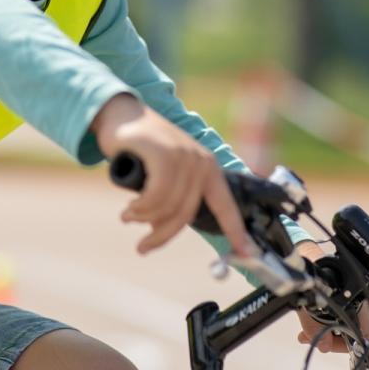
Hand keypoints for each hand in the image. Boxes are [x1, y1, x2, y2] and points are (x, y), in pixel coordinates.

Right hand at [92, 94, 252, 256]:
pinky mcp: (164, 154)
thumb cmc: (141, 149)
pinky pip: (156, 195)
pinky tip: (129, 209)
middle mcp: (201, 162)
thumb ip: (171, 197)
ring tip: (128, 217)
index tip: (247, 255)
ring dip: (144, 219)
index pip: (227, 206)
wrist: (121, 115)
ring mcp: (184, 156)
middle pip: (186, 214)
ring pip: (168, 206)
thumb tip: (162, 230)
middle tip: (142, 248)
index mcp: (208, 169)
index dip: (236, 232)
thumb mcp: (164, 174)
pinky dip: (140, 208)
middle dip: (162, 236)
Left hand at [292, 241, 368, 369]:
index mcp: (366, 303)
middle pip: (359, 341)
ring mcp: (364, 305)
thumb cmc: (312, 277)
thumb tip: (320, 347)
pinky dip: (328, 330)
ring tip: (303, 334)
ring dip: (327, 336)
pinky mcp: (355, 305)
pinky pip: (344, 325)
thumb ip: (314, 328)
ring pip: (348, 334)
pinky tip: (307, 334)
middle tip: (326, 359)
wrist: (309, 255)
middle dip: (336, 347)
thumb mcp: (308, 305)